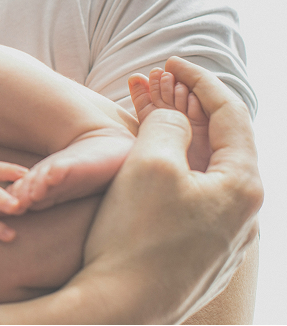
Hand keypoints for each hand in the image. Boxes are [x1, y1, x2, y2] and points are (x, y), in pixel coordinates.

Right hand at [74, 57, 261, 322]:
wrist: (118, 307)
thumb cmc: (136, 235)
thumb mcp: (151, 161)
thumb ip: (168, 124)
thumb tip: (174, 116)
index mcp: (242, 186)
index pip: (231, 114)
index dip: (201, 80)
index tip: (172, 61)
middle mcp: (242, 213)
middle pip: (219, 142)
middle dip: (187, 106)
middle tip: (158, 83)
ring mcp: (222, 236)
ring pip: (201, 169)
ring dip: (176, 137)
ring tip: (146, 114)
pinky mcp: (198, 251)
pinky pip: (189, 194)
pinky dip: (170, 166)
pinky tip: (146, 160)